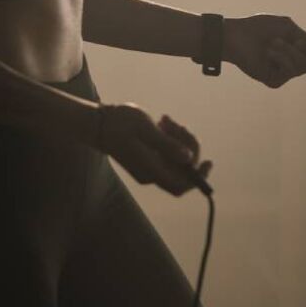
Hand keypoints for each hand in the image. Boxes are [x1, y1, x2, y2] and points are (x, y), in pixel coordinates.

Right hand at [96, 102, 212, 195]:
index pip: (180, 185)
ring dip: (179, 139)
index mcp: (150, 171)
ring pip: (176, 159)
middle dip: (187, 146)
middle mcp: (151, 174)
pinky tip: (163, 123)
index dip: (197, 178)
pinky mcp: (148, 159)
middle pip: (182, 169)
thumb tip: (189, 158)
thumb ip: (167, 145)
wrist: (98, 123)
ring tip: (167, 120)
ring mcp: (149, 167)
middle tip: (176, 125)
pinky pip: (168, 153)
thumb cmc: (119, 124)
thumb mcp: (145, 130)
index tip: (208, 162)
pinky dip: (171, 139)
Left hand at [224, 14, 305, 87]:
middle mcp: (295, 64)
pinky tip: (268, 52)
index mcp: (300, 51)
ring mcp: (284, 74)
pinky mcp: (274, 81)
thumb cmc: (259, 28)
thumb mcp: (288, 28)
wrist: (236, 35)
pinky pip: (290, 71)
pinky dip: (281, 57)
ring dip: (290, 51)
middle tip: (297, 40)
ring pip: (304, 67)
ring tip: (273, 43)